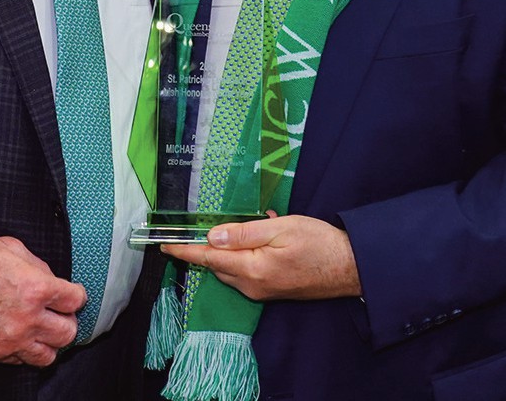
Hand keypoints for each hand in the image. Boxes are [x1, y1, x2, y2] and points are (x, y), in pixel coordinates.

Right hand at [0, 236, 85, 366]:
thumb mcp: (14, 248)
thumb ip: (39, 266)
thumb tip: (52, 280)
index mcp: (36, 288)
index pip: (76, 300)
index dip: (76, 295)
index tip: (72, 294)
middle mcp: (27, 318)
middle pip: (68, 332)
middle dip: (67, 320)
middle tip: (60, 312)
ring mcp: (10, 340)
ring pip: (49, 356)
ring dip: (50, 341)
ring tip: (44, 328)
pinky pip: (22, 361)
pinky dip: (26, 350)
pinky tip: (21, 335)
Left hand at [161, 214, 361, 301]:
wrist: (351, 268)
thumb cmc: (318, 243)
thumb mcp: (280, 228)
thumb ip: (244, 233)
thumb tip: (211, 237)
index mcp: (252, 269)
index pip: (208, 259)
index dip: (185, 251)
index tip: (163, 246)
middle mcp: (252, 286)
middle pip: (217, 265)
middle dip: (205, 247)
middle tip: (201, 224)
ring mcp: (262, 291)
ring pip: (230, 269)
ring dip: (228, 249)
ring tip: (247, 224)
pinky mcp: (271, 291)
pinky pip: (246, 272)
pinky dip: (243, 254)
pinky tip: (260, 236)